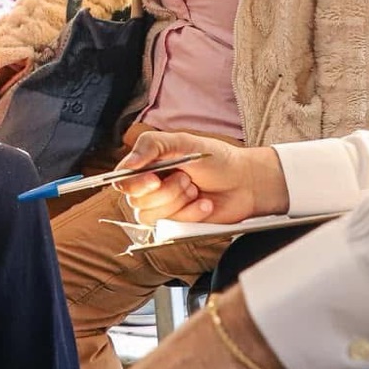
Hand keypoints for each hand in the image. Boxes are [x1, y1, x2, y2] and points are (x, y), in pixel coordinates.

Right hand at [113, 132, 289, 225]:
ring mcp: (163, 208)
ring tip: (195, 189)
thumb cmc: (216, 159)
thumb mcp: (184, 142)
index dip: (134, 183)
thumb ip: (152, 145)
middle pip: (136, 200)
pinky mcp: (177, 224)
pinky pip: (171, 226)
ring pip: (151, 215)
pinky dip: (191, 213)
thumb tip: (128, 164)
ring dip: (178, 201)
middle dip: (167, 190)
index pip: (122, 179)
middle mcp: (151, 188)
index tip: (154, 179)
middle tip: (187, 178)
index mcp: (148, 165)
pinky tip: (204, 203)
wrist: (245, 182)